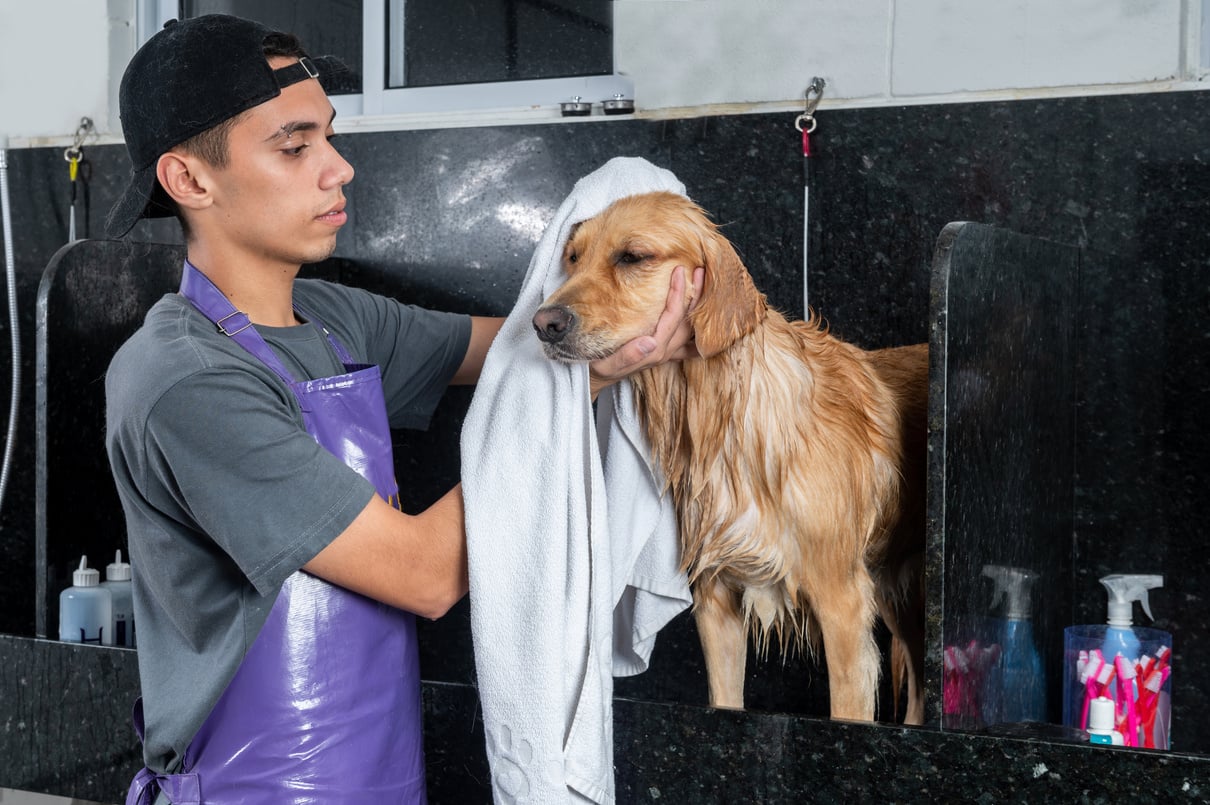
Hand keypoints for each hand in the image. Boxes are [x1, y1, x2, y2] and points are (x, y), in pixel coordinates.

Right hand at [588, 265, 703, 397]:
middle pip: (688, 321)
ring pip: (691, 329)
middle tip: (699, 269)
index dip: (678, 293)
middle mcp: (664, 351)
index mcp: (654, 350)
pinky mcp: (663, 352)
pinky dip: (698, 328)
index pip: (672, 316)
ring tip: (704, 284)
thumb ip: (628, 355)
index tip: (678, 271)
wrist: (594, 378)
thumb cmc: (596, 366)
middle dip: (696, 294)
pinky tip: (704, 319)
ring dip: (699, 307)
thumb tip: (650, 342)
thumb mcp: (605, 363)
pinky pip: (687, 341)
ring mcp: (666, 352)